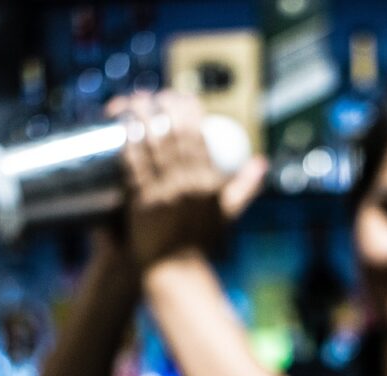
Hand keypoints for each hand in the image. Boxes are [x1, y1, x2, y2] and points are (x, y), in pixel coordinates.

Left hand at [105, 91, 266, 270]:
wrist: (176, 270)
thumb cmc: (202, 242)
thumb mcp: (228, 212)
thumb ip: (245, 186)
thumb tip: (261, 162)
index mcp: (208, 185)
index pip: (200, 139)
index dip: (191, 113)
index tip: (184, 97)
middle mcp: (188, 185)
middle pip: (175, 136)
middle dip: (167, 108)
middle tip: (158, 94)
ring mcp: (164, 193)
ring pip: (154, 145)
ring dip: (146, 117)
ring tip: (139, 100)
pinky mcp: (142, 202)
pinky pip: (135, 165)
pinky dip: (130, 142)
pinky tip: (125, 126)